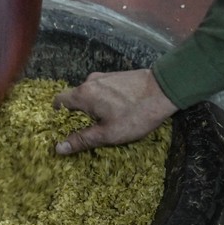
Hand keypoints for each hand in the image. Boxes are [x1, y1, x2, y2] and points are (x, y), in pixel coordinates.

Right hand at [53, 69, 178, 154]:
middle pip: (74, 98)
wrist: (165, 89)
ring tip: (105, 122)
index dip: (57, 115)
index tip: (65, 128)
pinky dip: (103, 100)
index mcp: (83, 94)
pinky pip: (102, 90)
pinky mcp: (116, 76)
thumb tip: (58, 148)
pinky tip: (117, 110)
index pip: (58, 101)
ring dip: (92, 107)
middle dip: (77, 114)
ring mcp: (104, 76)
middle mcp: (89, 82)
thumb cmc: (136, 114)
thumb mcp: (108, 133)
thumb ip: (82, 140)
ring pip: (89, 94)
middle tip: (88, 130)